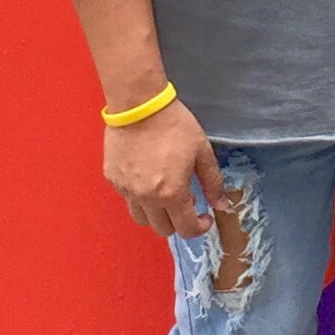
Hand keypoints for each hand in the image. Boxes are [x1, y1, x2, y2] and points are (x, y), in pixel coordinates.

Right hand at [103, 93, 230, 237]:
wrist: (139, 105)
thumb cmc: (173, 124)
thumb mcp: (202, 151)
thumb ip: (213, 182)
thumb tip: (221, 205)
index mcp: (172, 194)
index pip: (186, 229)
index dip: (199, 227)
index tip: (204, 217)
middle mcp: (147, 198)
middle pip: (163, 229)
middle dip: (178, 221)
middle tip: (185, 201)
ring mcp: (126, 190)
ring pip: (142, 219)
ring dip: (156, 213)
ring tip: (164, 193)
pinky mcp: (113, 179)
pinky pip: (127, 199)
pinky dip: (139, 196)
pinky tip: (147, 178)